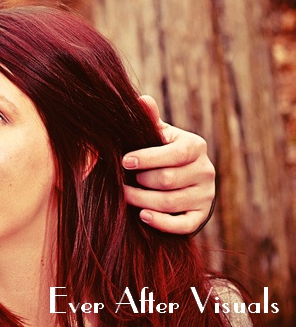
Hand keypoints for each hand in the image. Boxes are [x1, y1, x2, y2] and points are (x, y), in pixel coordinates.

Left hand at [122, 95, 215, 233]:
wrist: (182, 176)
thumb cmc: (162, 151)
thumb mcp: (158, 134)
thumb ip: (150, 120)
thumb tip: (142, 100)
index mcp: (195, 146)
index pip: (174, 154)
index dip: (147, 158)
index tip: (124, 161)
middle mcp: (206, 170)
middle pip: (168, 180)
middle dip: (140, 182)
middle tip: (121, 181)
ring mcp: (206, 195)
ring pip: (171, 203)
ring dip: (143, 201)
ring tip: (125, 195)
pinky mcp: (202, 215)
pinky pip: (184, 225)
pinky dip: (162, 222)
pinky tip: (143, 215)